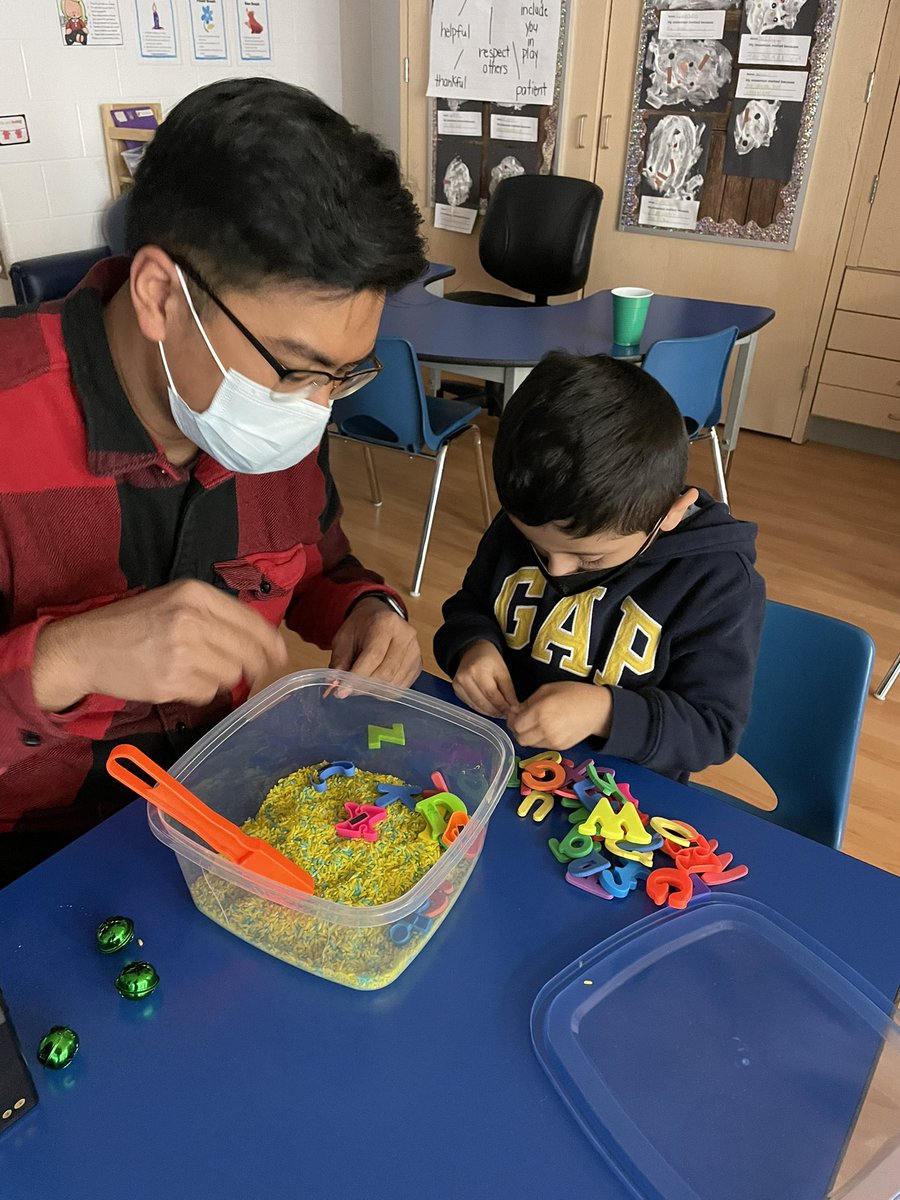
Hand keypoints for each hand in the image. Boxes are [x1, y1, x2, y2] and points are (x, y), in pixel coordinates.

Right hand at [32, 579, 287, 711]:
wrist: (86, 647)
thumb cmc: (132, 624)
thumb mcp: (173, 600)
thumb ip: (213, 613)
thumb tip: (261, 638)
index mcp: (194, 594)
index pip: (250, 620)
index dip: (270, 642)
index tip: (279, 655)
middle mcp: (191, 619)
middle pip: (247, 651)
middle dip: (254, 666)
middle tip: (252, 672)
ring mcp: (182, 652)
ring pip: (230, 675)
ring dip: (220, 678)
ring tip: (195, 670)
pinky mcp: (171, 681)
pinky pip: (207, 693)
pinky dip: (200, 692)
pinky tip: (179, 681)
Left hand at [329, 597, 420, 686]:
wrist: (378, 618)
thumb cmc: (361, 627)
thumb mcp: (344, 638)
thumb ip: (339, 661)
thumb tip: (335, 685)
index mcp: (386, 623)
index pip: (374, 656)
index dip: (357, 677)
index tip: (342, 690)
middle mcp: (406, 635)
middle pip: (386, 672)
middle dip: (364, 686)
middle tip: (349, 689)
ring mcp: (415, 651)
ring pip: (394, 683)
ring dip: (374, 690)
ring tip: (361, 684)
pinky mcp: (418, 664)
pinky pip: (402, 687)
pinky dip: (385, 692)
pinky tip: (375, 684)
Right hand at [452, 641, 517, 717]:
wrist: (472, 651)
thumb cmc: (489, 658)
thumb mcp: (502, 670)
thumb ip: (508, 690)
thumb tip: (514, 708)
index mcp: (477, 670)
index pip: (491, 694)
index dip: (502, 706)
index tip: (513, 712)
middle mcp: (465, 678)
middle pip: (482, 702)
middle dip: (497, 711)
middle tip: (508, 714)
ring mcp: (458, 685)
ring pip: (476, 706)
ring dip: (490, 712)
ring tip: (500, 713)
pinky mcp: (456, 690)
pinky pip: (470, 705)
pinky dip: (482, 709)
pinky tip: (490, 710)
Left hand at [507, 682, 612, 750]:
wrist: (598, 710)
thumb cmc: (573, 693)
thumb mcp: (548, 689)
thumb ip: (529, 701)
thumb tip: (515, 711)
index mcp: (541, 712)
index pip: (515, 724)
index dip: (512, 719)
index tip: (515, 712)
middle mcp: (545, 729)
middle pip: (520, 738)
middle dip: (517, 729)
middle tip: (521, 720)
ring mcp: (553, 741)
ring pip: (529, 744)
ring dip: (527, 735)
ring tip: (534, 724)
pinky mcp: (560, 748)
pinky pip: (541, 746)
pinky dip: (538, 739)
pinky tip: (545, 728)